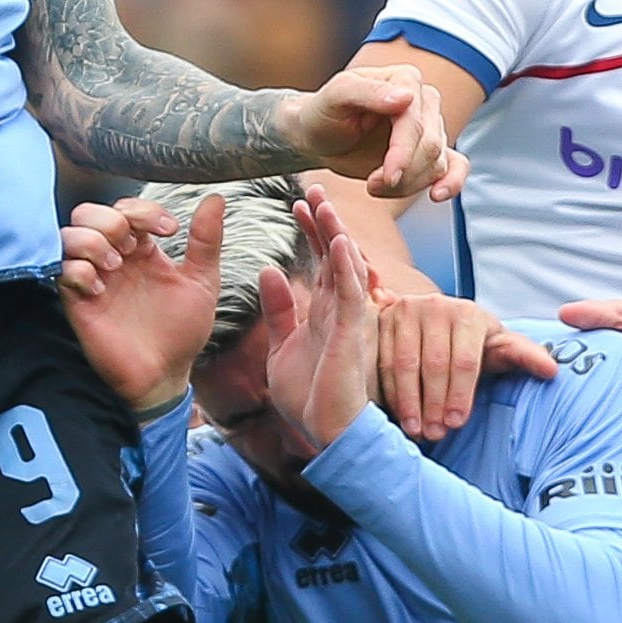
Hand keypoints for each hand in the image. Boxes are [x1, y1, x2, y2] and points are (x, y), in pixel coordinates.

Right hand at [60, 195, 220, 411]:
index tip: (169, 230)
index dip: (144, 211)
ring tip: (116, 266)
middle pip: (89, 213)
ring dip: (93, 242)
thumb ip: (206, 240)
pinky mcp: (77, 302)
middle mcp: (112, 258)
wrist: (165, 374)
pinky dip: (79, 271)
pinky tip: (100, 289)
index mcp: (141, 249)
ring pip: (69, 235)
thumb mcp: (202, 281)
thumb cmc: (182, 331)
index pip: (126, 208)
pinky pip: (61, 270)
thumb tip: (216, 198)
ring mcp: (92, 279)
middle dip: (111, 221)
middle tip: (134, 248)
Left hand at [258, 189, 380, 458]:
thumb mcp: (283, 347)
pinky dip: (346, 266)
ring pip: (345, 266)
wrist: (326, 435)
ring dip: (335, 233)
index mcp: (325, 312)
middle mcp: (342, 310)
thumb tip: (269, 270)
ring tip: (324, 203)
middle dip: (325, 221)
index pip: (320, 261)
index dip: (310, 231)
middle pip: (335, 255)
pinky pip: (351, 293)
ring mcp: (350, 320)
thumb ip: (279, 311)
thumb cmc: (310, 397)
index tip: (295, 203)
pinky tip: (339, 241)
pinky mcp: (352, 334)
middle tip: (314, 187)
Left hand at [286, 65, 465, 202]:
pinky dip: (452, 182)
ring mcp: (430, 126)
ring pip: (437, 163)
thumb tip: (406, 98)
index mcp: (405, 80)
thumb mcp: (335, 97)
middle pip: (431, 145)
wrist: (319, 135)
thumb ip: (366, 91)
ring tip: (375, 186)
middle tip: (372, 184)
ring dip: (408, 184)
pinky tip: (437, 194)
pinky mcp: (430, 151)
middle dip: (404, 172)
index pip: (415, 121)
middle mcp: (423, 100)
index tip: (385, 176)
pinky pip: (456, 166)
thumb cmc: (324, 113)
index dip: (403, 152)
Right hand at [374, 293, 559, 440]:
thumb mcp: (499, 348)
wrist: (434, 320)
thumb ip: (524, 357)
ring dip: (410, 401)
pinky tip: (398, 414)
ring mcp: (406, 310)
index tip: (457, 424)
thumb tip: (552, 371)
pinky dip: (390, 391)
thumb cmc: (472, 343)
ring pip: (404, 363)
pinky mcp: (382, 320)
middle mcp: (436, 306)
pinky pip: (383, 361)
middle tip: (435, 434)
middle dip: (434, 403)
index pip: (465, 360)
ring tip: (416, 430)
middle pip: (434, 363)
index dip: (461, 395)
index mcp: (469, 314)